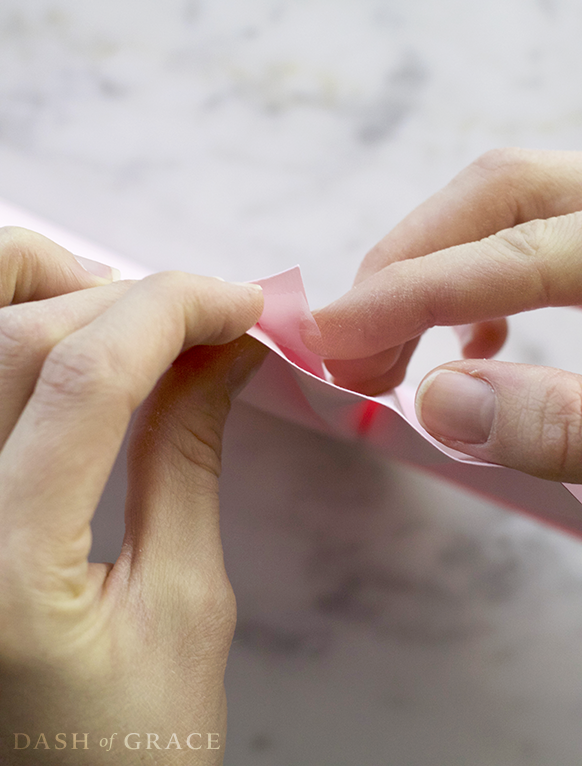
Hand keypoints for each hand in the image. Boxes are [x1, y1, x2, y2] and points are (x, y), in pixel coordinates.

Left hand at [0, 228, 265, 763]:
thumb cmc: (129, 749)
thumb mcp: (186, 604)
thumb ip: (190, 457)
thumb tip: (223, 351)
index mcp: (8, 566)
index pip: (87, 378)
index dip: (172, 311)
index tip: (240, 303)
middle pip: (18, 336)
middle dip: (125, 297)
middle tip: (203, 313)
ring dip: (54, 294)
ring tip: (134, 319)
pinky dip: (21, 331)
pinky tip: (74, 346)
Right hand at [304, 149, 581, 481]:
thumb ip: (560, 425)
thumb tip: (439, 400)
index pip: (510, 255)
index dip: (407, 296)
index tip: (328, 340)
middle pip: (498, 192)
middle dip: (406, 262)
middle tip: (350, 346)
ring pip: (509, 204)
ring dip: (434, 266)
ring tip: (390, 351)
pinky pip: (535, 226)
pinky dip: (480, 274)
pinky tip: (471, 338)